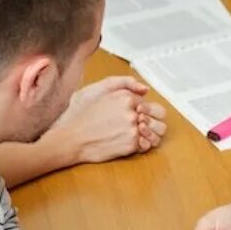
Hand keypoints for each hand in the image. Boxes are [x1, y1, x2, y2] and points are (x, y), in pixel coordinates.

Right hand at [51, 77, 166, 163]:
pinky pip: (146, 144)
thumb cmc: (82, 116)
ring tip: (139, 134)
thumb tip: (145, 90)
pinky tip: (129, 142)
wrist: (72, 138)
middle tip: (143, 124)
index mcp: (126, 97)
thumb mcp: (100, 91)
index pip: (149, 102)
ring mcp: (133, 129)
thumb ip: (124, 85)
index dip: (145, 110)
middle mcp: (132, 112)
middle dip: (153, 119)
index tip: (139, 114)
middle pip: (158, 115)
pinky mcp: (131, 144)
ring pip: (156, 131)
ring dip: (151, 132)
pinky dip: (141, 145)